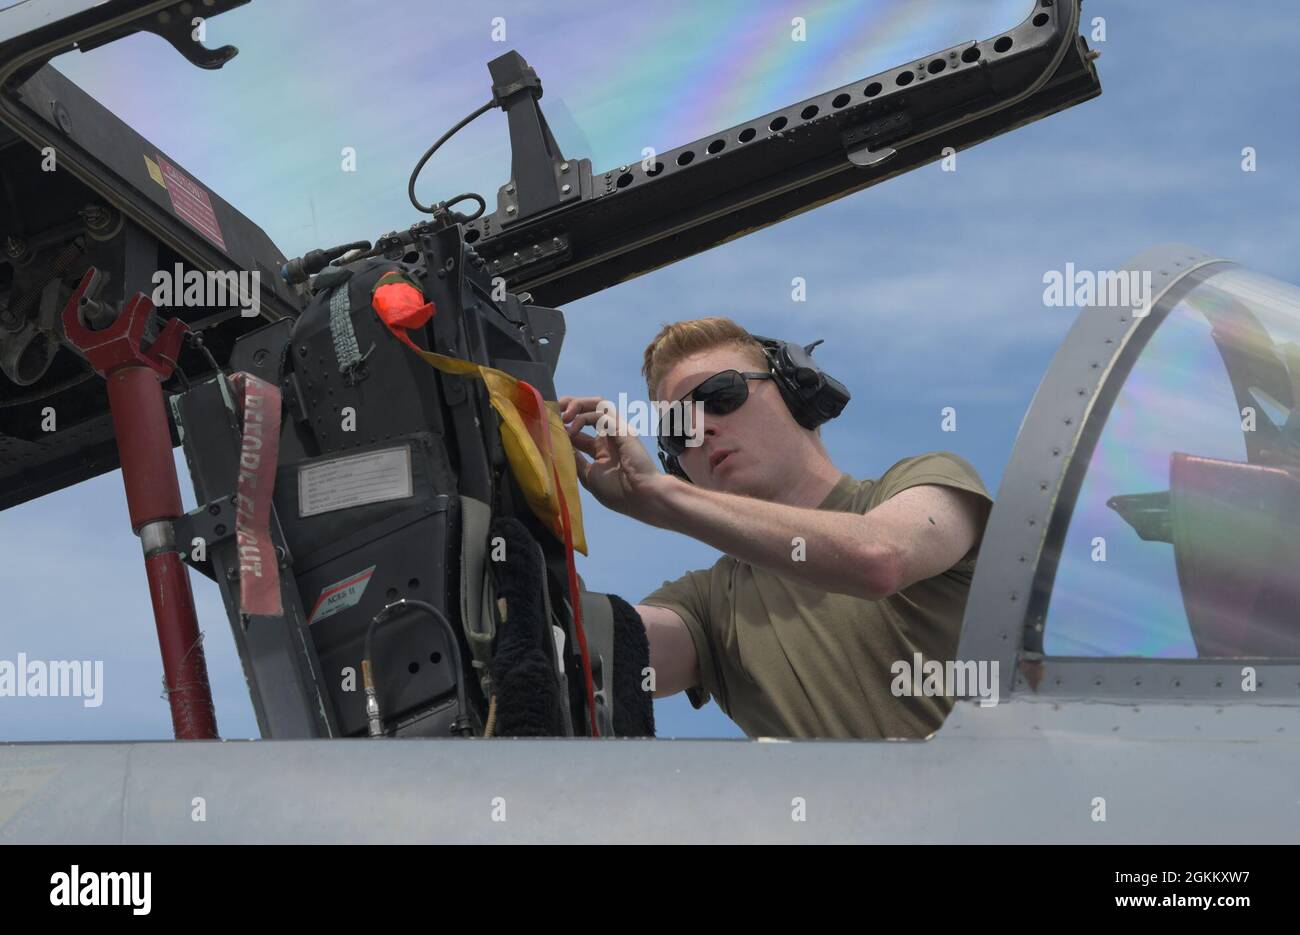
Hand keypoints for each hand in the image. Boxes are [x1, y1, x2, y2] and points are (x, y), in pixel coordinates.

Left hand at [558, 395, 671, 523]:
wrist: (640, 497)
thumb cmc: (617, 491)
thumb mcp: (587, 476)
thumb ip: (575, 459)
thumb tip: (557, 445)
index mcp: (600, 449)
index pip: (578, 429)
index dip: (563, 425)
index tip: (546, 425)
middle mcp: (607, 437)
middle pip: (587, 411)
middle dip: (569, 406)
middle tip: (553, 408)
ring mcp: (616, 430)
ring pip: (596, 405)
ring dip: (576, 405)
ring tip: (562, 414)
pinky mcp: (621, 427)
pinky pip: (601, 413)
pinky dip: (583, 417)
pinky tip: (572, 429)